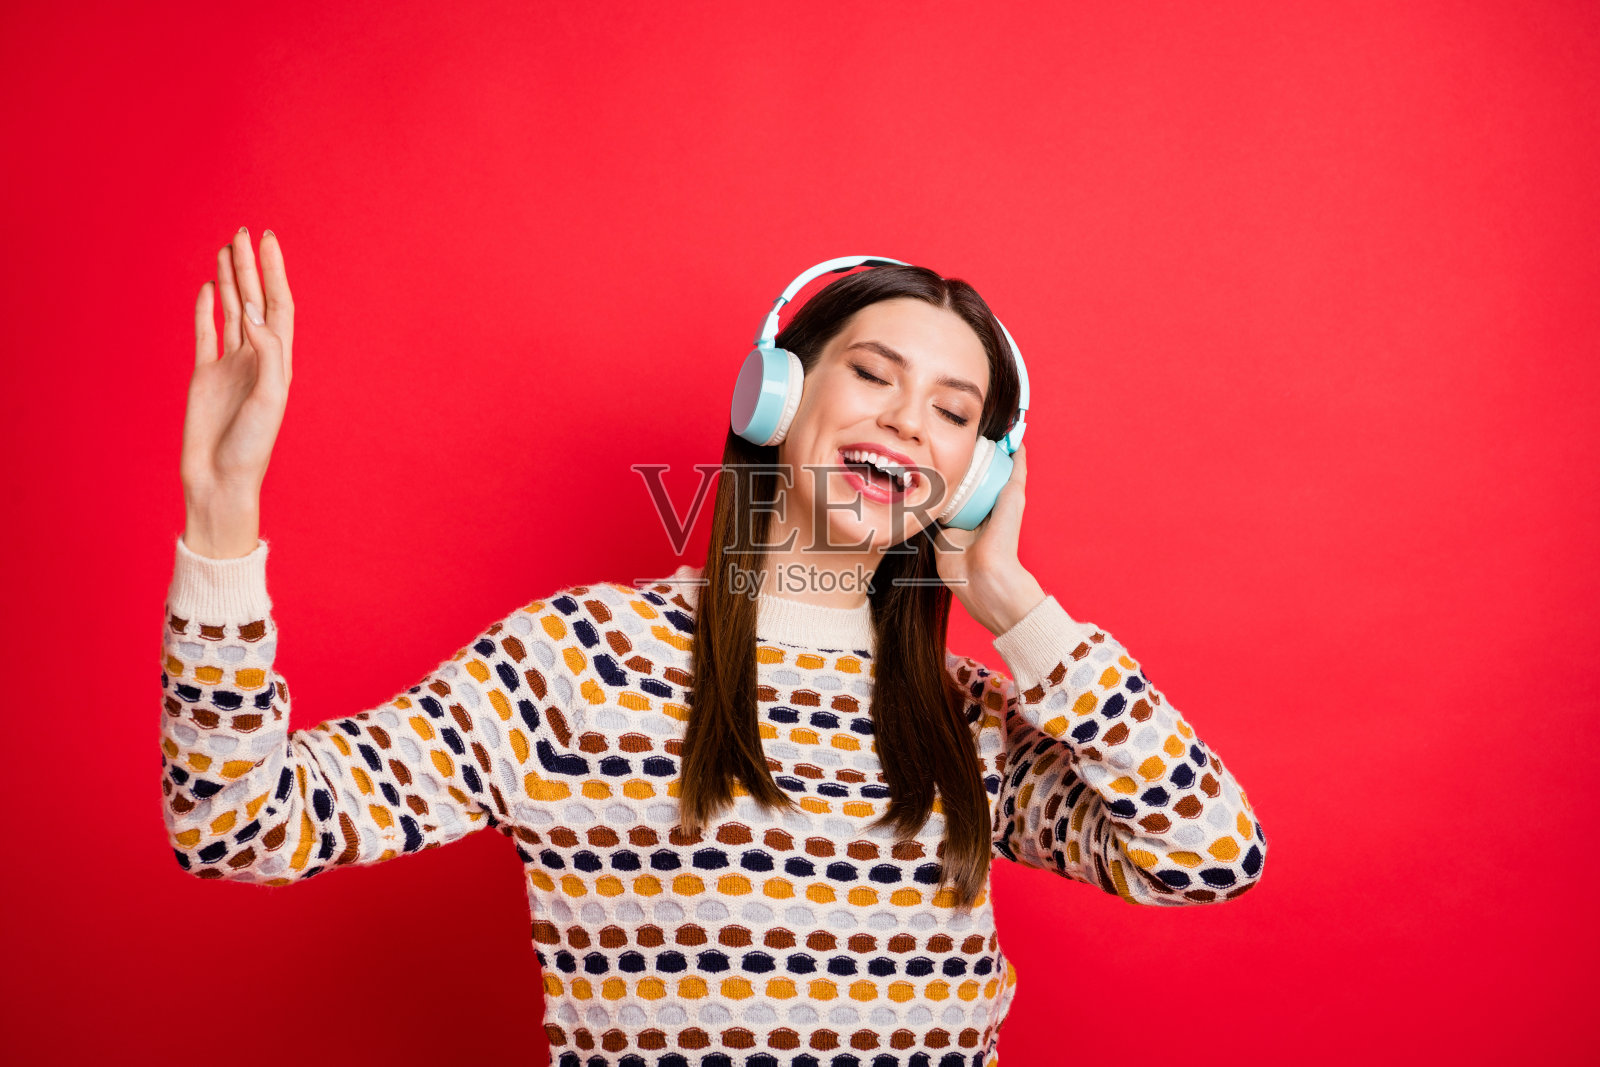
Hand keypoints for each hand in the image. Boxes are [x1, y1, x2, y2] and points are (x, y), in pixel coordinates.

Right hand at [180, 228, 294, 554]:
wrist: (220, 478)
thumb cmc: (253, 445)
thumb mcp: (271, 396)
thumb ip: (268, 352)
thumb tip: (254, 313)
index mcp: (279, 362)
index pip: (278, 306)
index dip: (274, 273)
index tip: (268, 241)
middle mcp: (256, 359)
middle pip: (254, 301)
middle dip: (250, 267)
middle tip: (243, 232)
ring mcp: (229, 365)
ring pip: (230, 312)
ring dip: (230, 281)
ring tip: (226, 249)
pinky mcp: (204, 375)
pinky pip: (205, 333)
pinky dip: (206, 309)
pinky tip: (209, 286)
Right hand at [933, 441, 1045, 634]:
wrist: (986, 577)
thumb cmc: (1004, 538)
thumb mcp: (1014, 497)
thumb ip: (1016, 472)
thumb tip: (1020, 444)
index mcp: (990, 502)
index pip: (978, 473)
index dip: (971, 457)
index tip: (961, 438)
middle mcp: (972, 512)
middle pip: (957, 483)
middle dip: (947, 467)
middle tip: (935, 446)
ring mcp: (954, 524)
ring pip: (940, 497)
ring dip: (931, 484)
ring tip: (920, 461)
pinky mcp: (938, 536)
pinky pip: (927, 516)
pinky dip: (920, 504)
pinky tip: (911, 486)